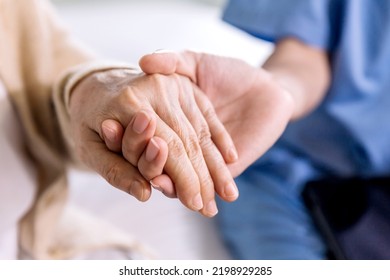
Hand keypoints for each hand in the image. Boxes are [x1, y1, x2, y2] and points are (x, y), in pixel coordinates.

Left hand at [69, 69, 237, 216]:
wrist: (95, 81)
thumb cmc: (88, 119)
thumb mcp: (87, 147)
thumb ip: (114, 170)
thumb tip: (145, 195)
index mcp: (130, 103)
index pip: (169, 149)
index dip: (185, 180)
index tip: (195, 205)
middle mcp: (158, 89)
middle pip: (190, 142)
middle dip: (203, 179)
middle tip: (212, 208)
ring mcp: (174, 84)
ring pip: (202, 131)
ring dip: (216, 165)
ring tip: (228, 193)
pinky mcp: (185, 83)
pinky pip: (207, 114)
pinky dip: (220, 138)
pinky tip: (232, 158)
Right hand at [139, 51, 294, 176]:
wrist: (266, 86)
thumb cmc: (229, 71)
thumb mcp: (196, 62)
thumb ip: (172, 60)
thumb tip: (143, 61)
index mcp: (172, 119)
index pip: (147, 131)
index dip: (129, 131)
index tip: (108, 131)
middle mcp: (184, 140)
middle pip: (161, 156)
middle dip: (147, 162)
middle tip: (130, 162)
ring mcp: (203, 157)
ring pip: (181, 173)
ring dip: (168, 181)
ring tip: (156, 184)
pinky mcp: (226, 168)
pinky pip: (207, 179)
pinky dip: (190, 184)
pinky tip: (176, 189)